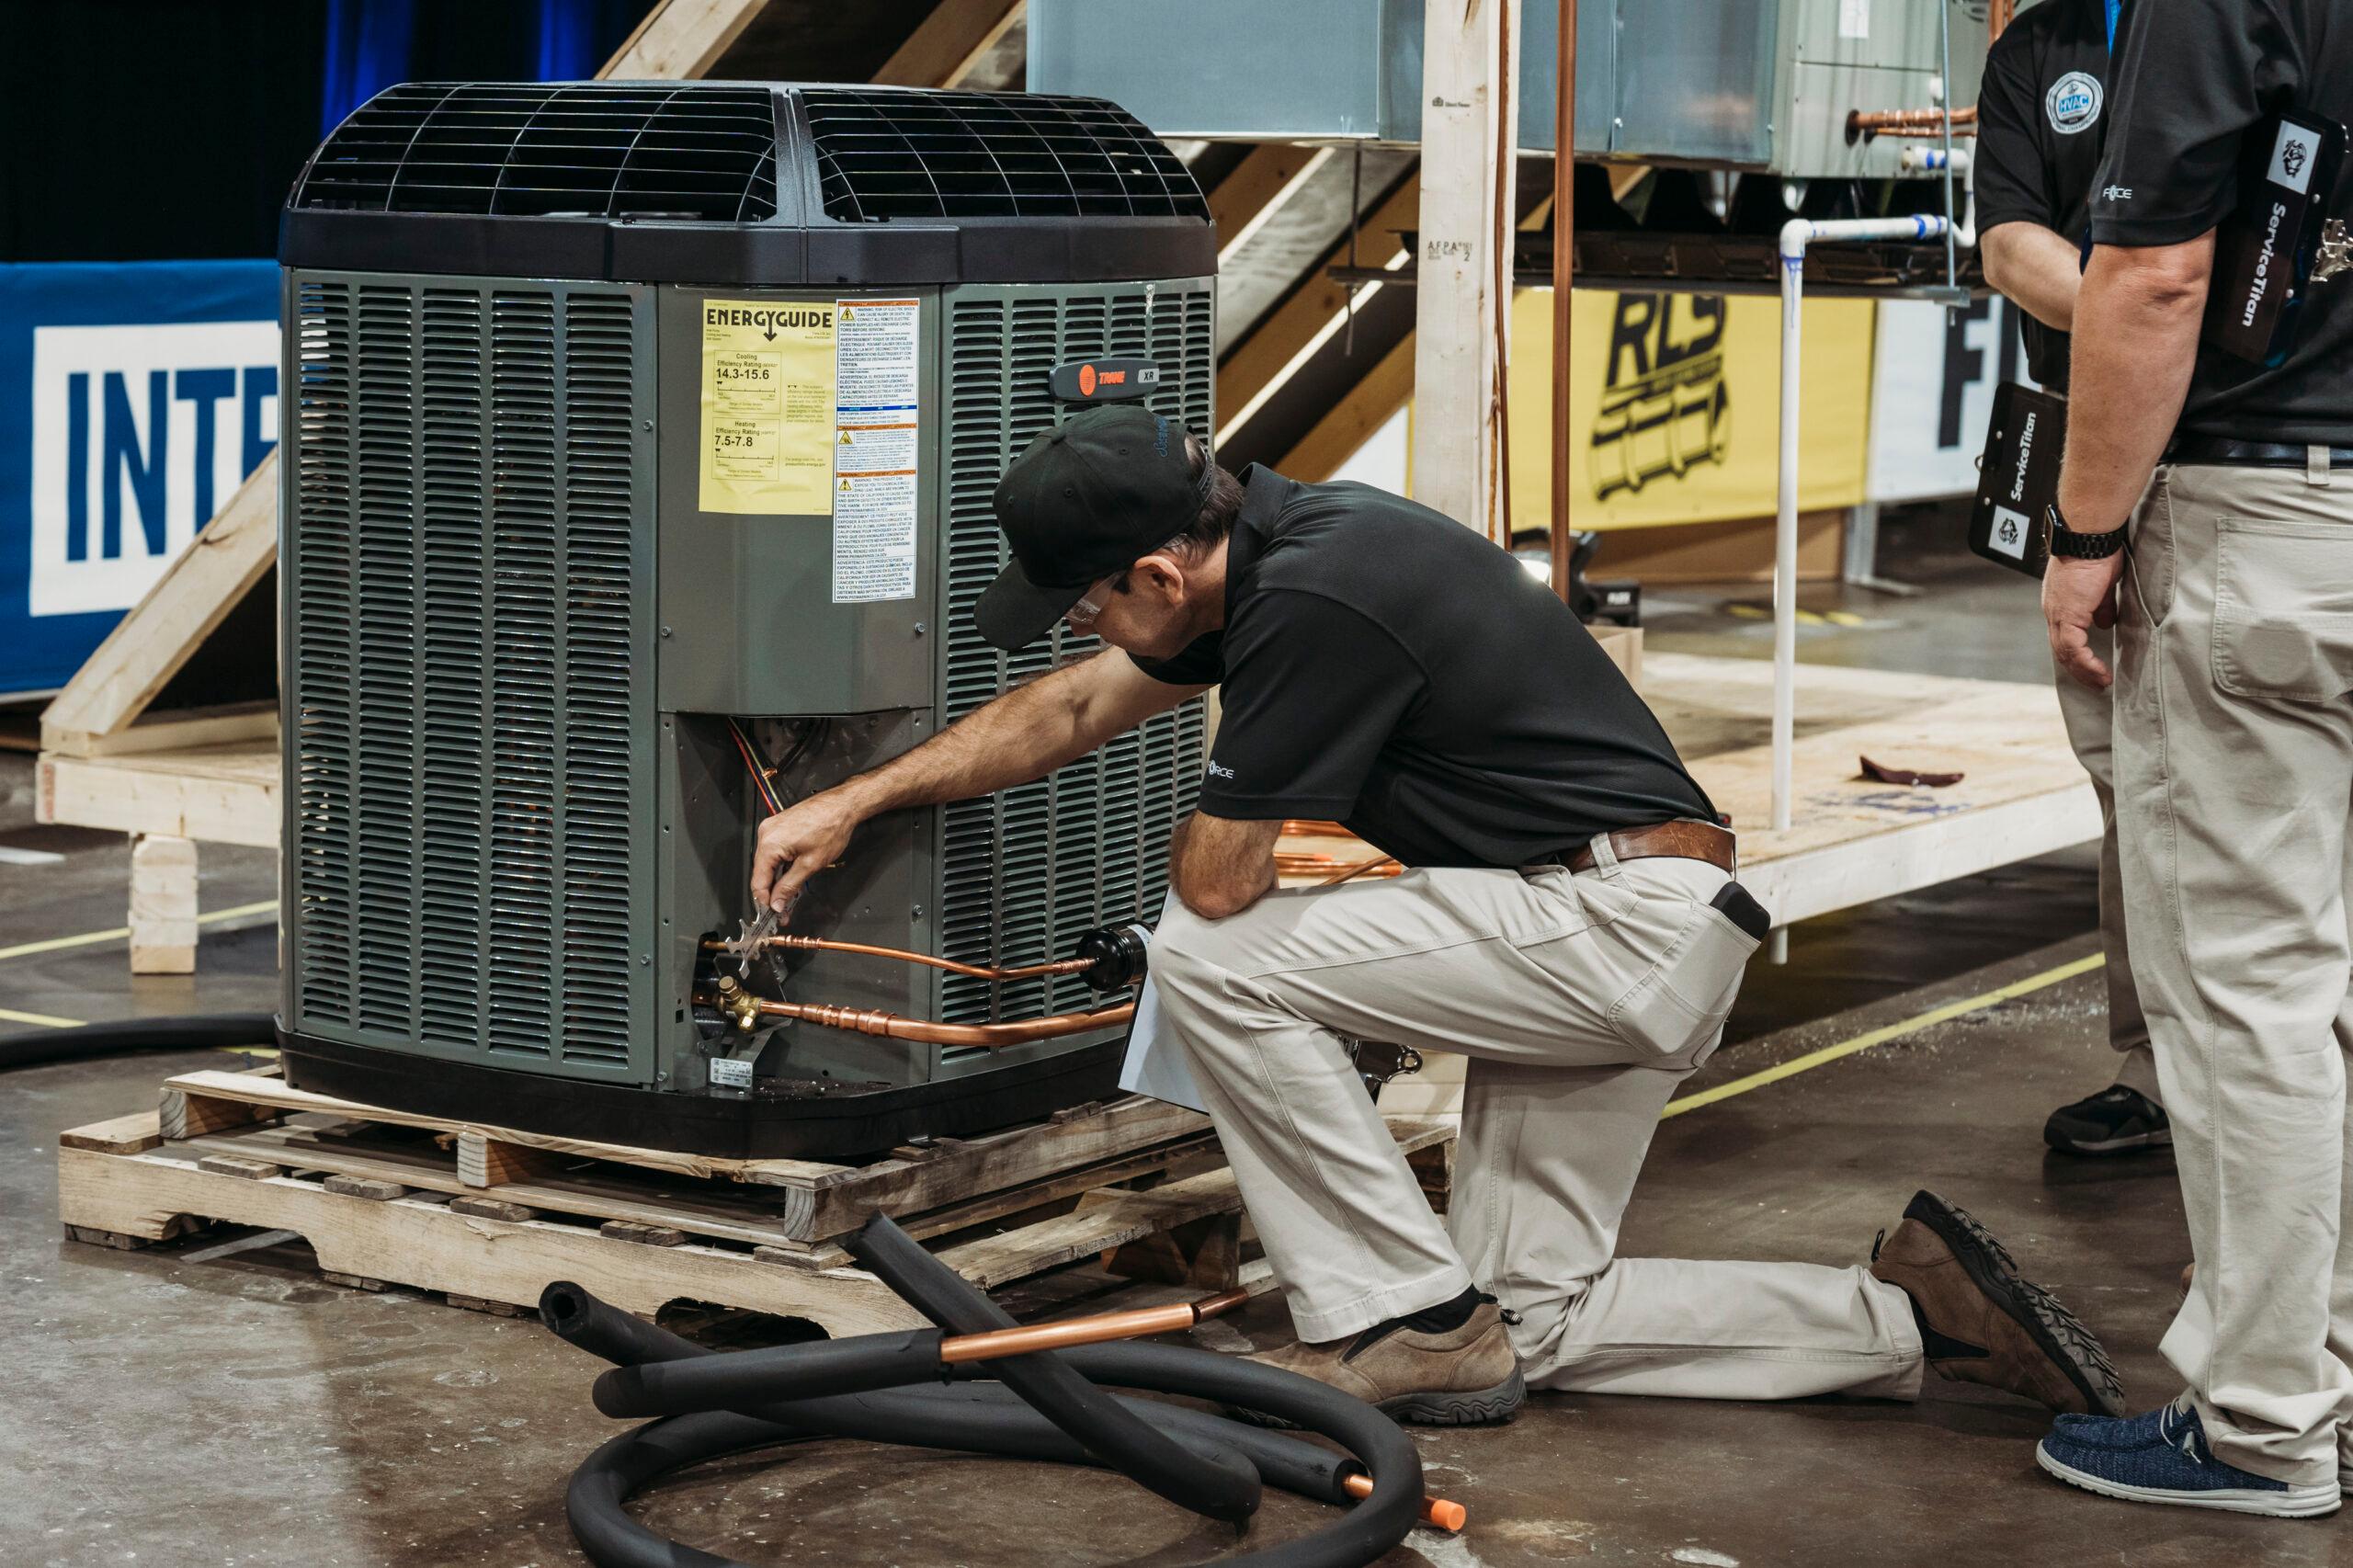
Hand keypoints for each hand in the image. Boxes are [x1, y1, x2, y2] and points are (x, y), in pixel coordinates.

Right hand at [750, 790, 859, 916]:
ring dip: (777, 880)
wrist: (841, 806)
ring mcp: (772, 829)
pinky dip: (781, 866)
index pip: (758, 881)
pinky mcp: (779, 827)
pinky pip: (775, 852)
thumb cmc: (830, 827)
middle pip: (762, 872)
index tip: (774, 913)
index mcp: (770, 843)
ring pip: (768, 863)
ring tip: (789, 897)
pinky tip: (790, 878)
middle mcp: (766, 834)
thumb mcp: (810, 864)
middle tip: (784, 910)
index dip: (766, 900)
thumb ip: (790, 886)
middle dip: (773, 893)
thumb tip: (777, 903)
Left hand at [2043, 552, 2124, 690]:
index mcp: (2060, 602)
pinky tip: (2100, 673)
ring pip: (2065, 653)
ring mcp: (2058, 613)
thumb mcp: (2102, 584)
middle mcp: (2054, 610)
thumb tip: (2104, 623)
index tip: (2093, 667)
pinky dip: (2086, 664)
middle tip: (2097, 683)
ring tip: (2101, 683)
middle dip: (2079, 670)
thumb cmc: (2097, 551)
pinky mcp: (2068, 614)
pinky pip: (2073, 648)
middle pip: (2061, 650)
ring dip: (2084, 671)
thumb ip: (2100, 606)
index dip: (2077, 655)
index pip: (2064, 636)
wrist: (2089, 536)